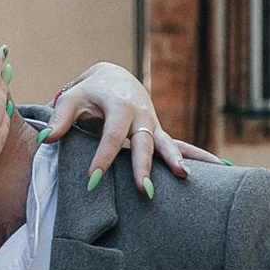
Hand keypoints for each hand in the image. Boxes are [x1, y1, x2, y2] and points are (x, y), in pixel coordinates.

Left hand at [44, 63, 202, 198]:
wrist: (115, 78)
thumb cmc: (90, 92)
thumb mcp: (72, 98)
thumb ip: (59, 118)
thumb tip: (47, 138)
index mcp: (120, 106)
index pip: (112, 136)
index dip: (102, 158)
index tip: (92, 181)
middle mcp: (141, 116)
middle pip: (144, 143)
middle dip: (144, 167)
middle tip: (144, 190)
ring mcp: (153, 126)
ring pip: (167, 145)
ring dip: (176, 160)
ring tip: (185, 177)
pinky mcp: (158, 135)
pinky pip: (180, 147)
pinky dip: (199, 156)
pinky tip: (222, 167)